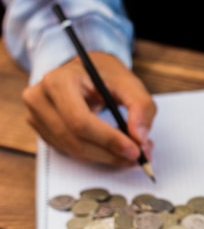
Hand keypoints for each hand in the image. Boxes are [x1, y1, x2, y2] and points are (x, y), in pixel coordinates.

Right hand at [22, 52, 156, 165]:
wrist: (86, 71)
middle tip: (139, 156)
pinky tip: (114, 149)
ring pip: (73, 150)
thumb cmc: (106, 76)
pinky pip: (70, 151)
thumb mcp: (130, 83)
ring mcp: (37, 116)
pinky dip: (96, 155)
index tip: (135, 151)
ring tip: (131, 152)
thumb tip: (139, 138)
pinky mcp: (42, 130)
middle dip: (110, 153)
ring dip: (106, 157)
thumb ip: (141, 107)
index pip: (80, 121)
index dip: (109, 140)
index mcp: (59, 81)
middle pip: (75, 140)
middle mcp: (40, 99)